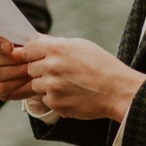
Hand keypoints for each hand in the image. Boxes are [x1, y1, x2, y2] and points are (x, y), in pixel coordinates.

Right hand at [0, 27, 35, 100]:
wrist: (32, 64)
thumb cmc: (27, 45)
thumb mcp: (26, 37)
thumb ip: (22, 36)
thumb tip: (26, 42)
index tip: (10, 47)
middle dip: (12, 59)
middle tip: (29, 59)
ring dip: (16, 72)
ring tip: (31, 69)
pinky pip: (0, 87)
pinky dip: (16, 84)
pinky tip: (27, 79)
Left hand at [17, 35, 145, 122]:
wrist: (117, 91)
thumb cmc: (101, 65)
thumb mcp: (80, 46)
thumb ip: (56, 44)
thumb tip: (38, 42)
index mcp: (57, 49)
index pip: (28, 49)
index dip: (33, 53)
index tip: (38, 57)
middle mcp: (51, 67)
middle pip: (30, 68)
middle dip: (41, 70)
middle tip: (60, 72)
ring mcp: (52, 87)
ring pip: (36, 85)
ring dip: (46, 85)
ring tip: (67, 84)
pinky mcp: (56, 103)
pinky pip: (45, 99)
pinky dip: (55, 98)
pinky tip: (71, 94)